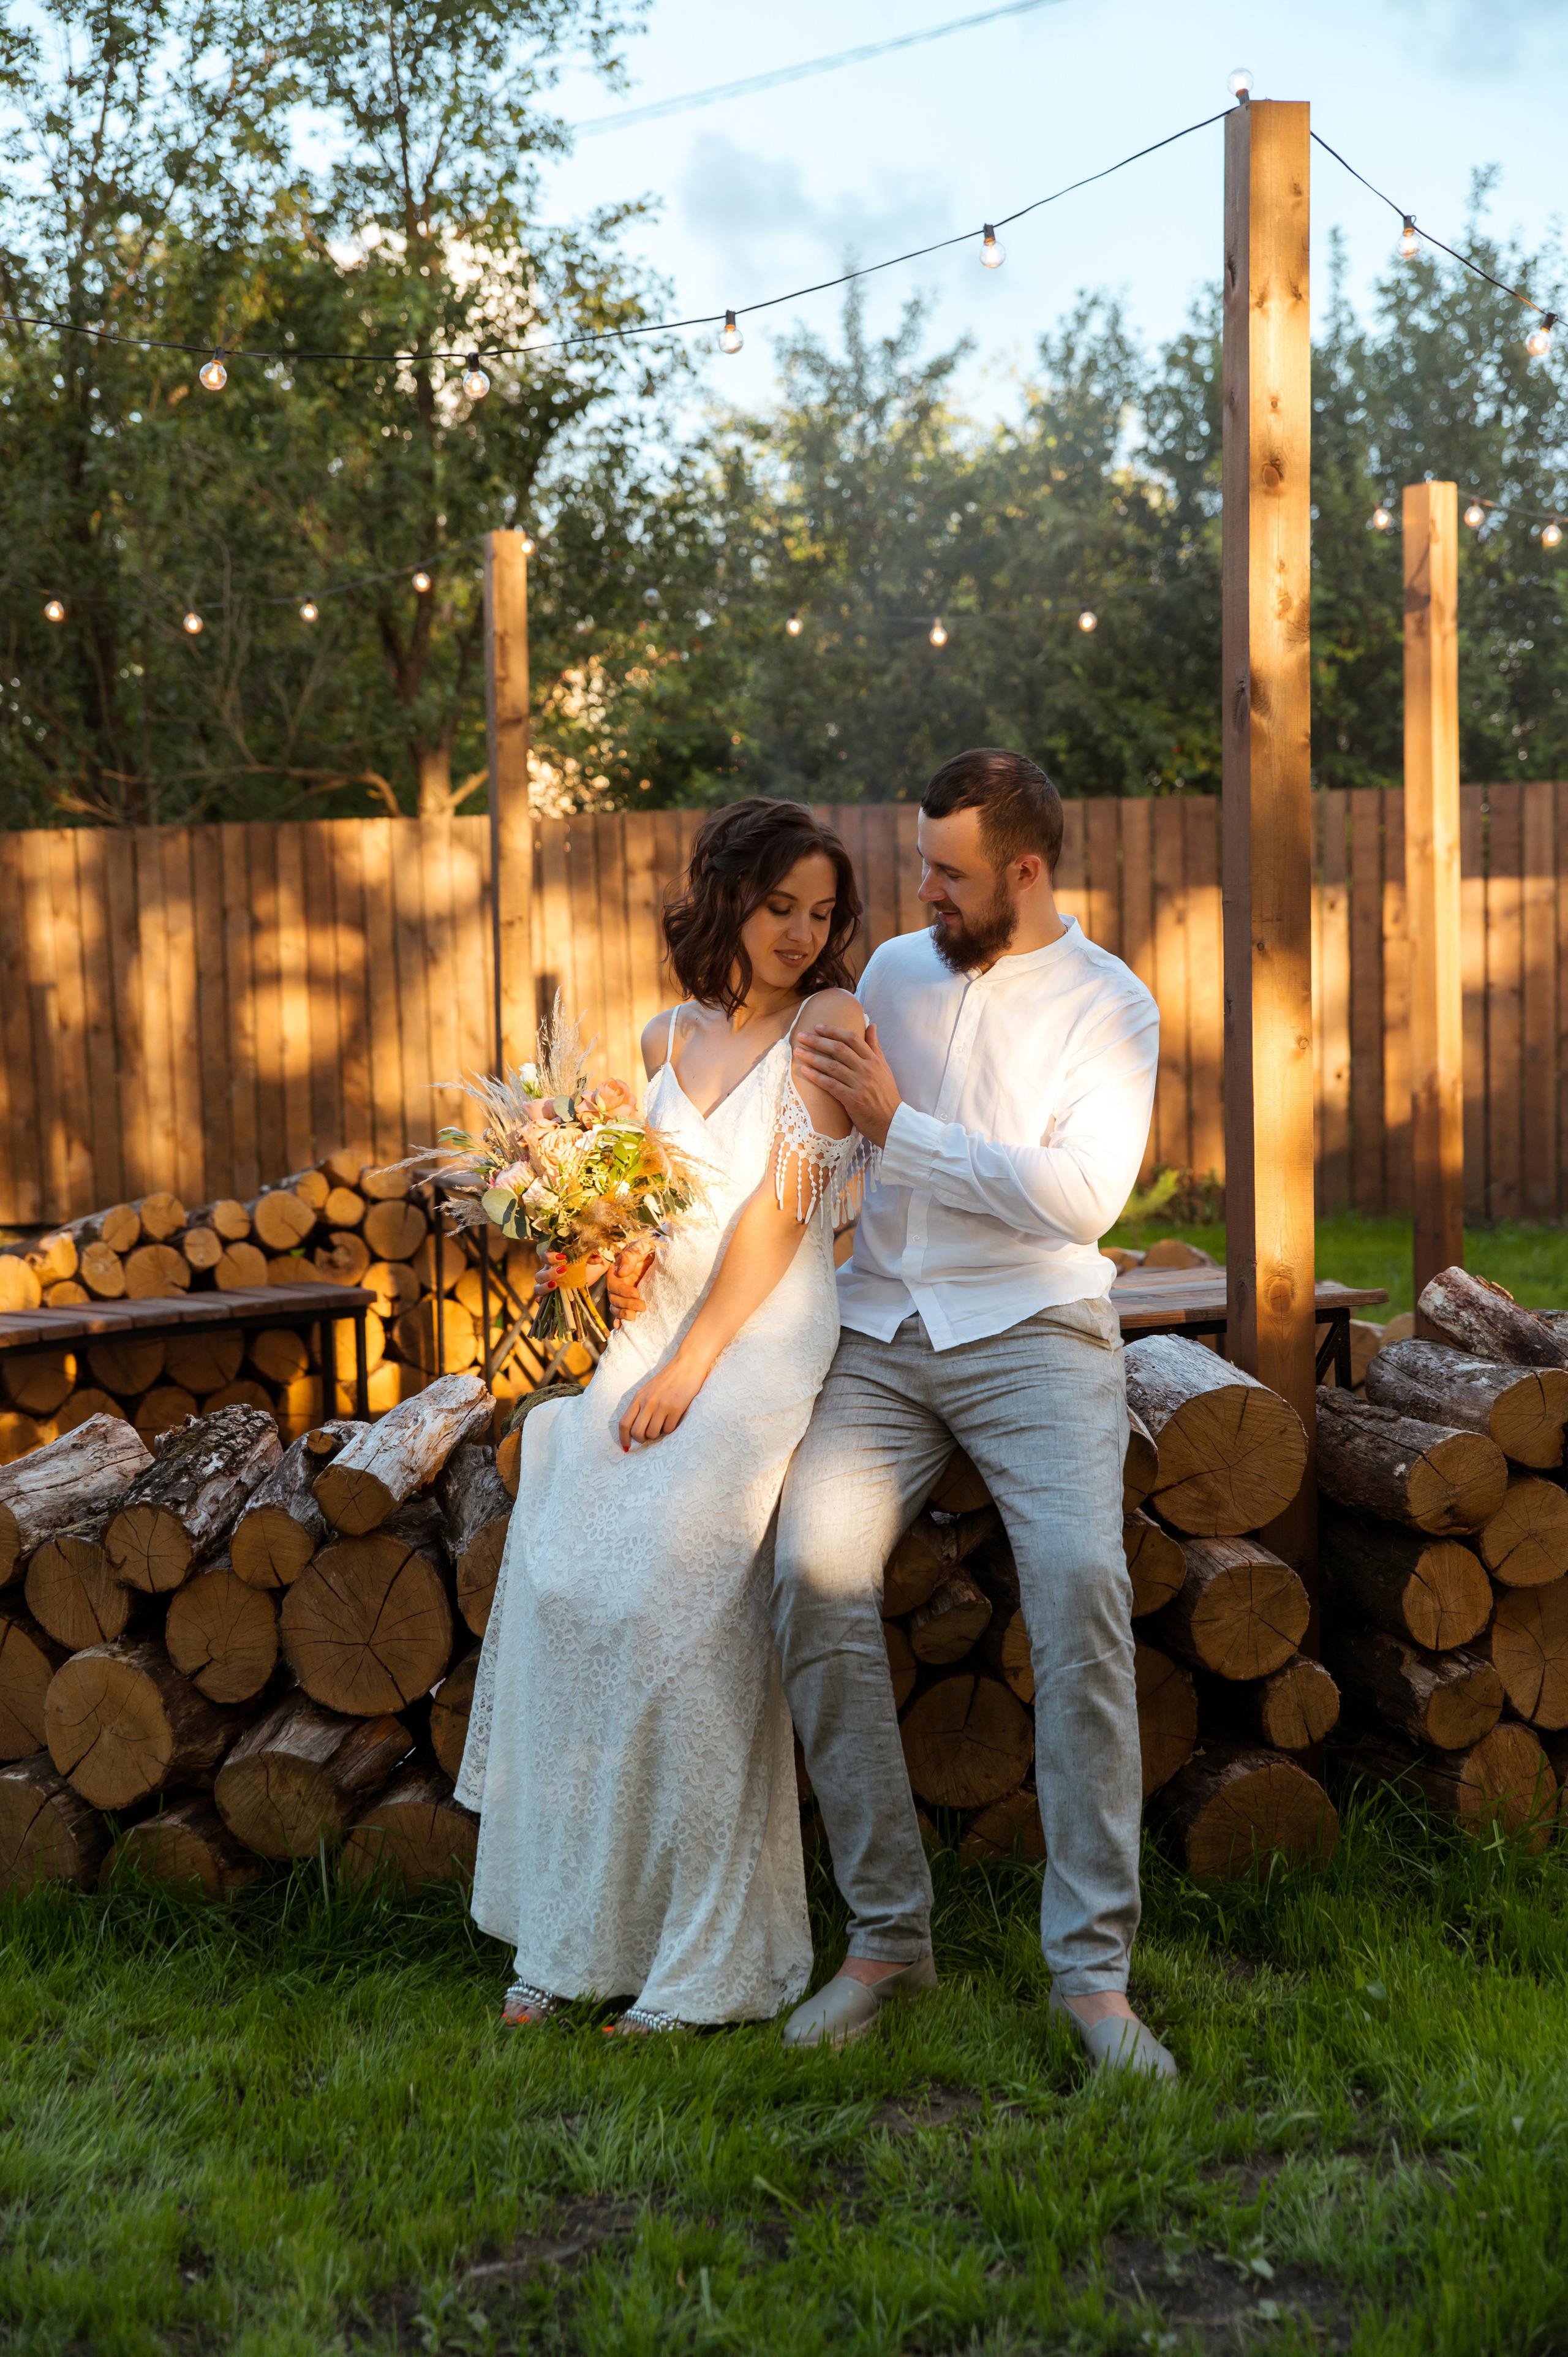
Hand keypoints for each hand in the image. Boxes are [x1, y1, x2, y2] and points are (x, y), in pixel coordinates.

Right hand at [534, 1253, 607, 1305]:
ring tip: (555, 1285)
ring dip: (544, 1286)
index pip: (544, 1255)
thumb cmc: (586, 1262)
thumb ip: (590, 1257)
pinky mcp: (554, 1294)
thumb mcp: (588, 1258)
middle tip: (563, 1271)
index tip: (562, 1257)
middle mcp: (549, 1272)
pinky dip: (540, 1300)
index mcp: (554, 1260)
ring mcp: (550, 1284)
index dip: (549, 1256)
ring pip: (538, 1286)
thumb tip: (596, 1260)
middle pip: (539, 1274)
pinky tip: (541, 1300)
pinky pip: (542, 1298)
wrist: (591, 1272)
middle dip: (549, 1273)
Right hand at [607, 1237, 655, 1324]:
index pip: (614, 1284)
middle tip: (642, 1306)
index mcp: (616, 1270)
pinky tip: (621, 1327)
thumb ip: (631, 1255)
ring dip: (623, 1314)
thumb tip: (623, 1272)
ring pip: (616, 1307)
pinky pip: (620, 1312)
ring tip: (634, 1317)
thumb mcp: (641, 1246)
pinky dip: (619, 1320)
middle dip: (626, 1304)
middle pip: (614, 1298)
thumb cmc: (648, 1247)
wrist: (656, 1254)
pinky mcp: (628, 1300)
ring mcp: (622, 1293)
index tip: (636, 1293)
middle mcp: (617, 1283)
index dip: (623, 1291)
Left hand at [618, 1346, 709, 1448]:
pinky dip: (670, 1429)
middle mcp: (647, 1402)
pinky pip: (668, 1429)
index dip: (623, 1438)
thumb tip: (636, 1429)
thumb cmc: (668, 1379)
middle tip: (649, 1436)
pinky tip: (673, 1420)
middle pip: (637, 1432)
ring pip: (653, 1433)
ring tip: (663, 1424)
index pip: (624, 1423)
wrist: (687, 1365)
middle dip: (642, 1439)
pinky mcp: (676, 1408)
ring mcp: (661, 1405)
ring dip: (658, 1434)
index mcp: (638, 1397)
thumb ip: (641, 1406)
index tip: (627, 1448)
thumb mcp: (648, 1390)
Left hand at [791, 1020, 900, 1148]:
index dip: (834, 1030)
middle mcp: (867, 1069)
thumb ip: (875, 1046)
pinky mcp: (852, 1099)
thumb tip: (872, 1025)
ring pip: (832, 1066)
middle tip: (801, 1036)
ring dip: (812, 1057)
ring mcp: (860, 1084)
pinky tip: (805, 1070)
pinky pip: (831, 1084)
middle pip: (839, 1049)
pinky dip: (817, 1076)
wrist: (891, 1122)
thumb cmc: (886, 1094)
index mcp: (874, 1060)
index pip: (852, 1038)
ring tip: (798, 1051)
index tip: (818, 1027)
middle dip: (818, 1041)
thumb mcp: (884, 1067)